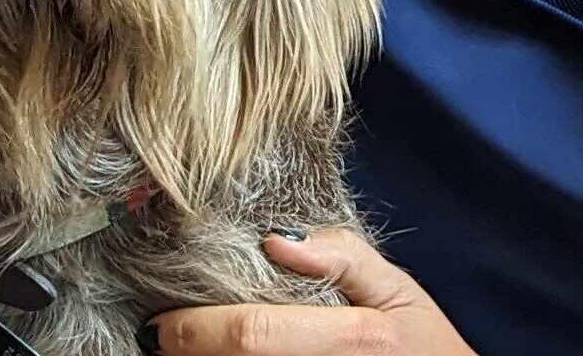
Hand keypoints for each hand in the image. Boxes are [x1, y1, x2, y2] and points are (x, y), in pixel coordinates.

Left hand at [137, 226, 476, 353]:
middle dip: (188, 352)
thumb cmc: (424, 347)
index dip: (195, 332)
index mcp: (354, 338)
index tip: (159, 322)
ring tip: (184, 350)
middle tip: (158, 338)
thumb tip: (277, 238)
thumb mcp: (398, 290)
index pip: (254, 335)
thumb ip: (344, 256)